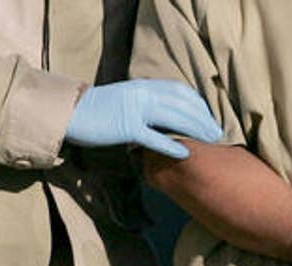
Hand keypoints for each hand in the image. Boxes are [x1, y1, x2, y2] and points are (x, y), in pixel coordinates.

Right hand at [65, 80, 222, 158]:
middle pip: (182, 105)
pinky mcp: (125, 127)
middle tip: (218, 134)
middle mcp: (142, 93)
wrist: (72, 112)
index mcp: (144, 85)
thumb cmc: (101, 109)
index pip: (181, 91)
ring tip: (210, 142)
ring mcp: (134, 110)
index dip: (200, 104)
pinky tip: (185, 154)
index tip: (211, 117)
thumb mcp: (128, 98)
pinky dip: (171, 145)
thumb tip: (170, 111)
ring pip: (173, 118)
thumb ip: (149, 101)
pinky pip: (153, 137)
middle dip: (204, 119)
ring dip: (195, 130)